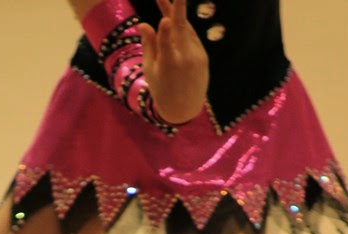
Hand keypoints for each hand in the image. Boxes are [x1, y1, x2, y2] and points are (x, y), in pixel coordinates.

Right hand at [140, 0, 208, 123]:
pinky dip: (183, 30)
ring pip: (185, 29)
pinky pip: (191, 38)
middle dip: (178, 6)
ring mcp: (197, 57)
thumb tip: (144, 24)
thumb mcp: (151, 71)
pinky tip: (175, 23)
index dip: (165, 31)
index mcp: (169, 65)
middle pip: (181, 27)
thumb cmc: (162, 91)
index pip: (166, 44)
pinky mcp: (203, 57)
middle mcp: (185, 59)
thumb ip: (149, 46)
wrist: (185, 110)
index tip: (165, 21)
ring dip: (177, 14)